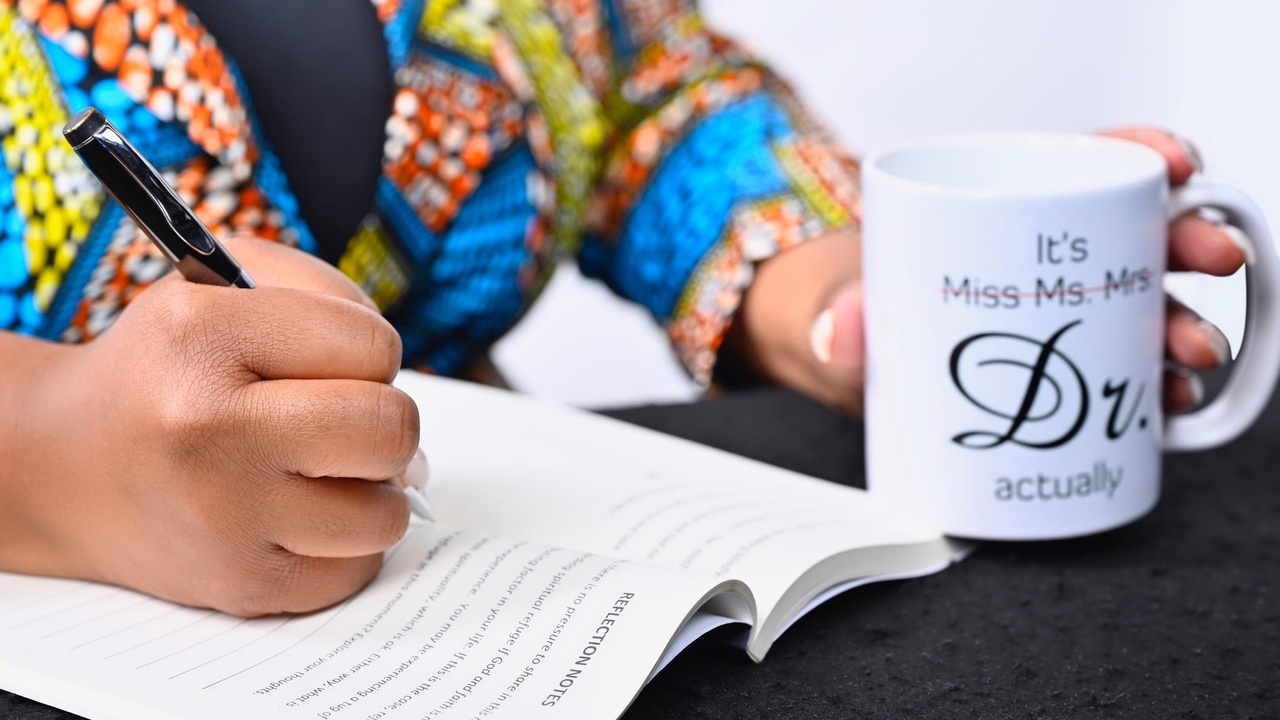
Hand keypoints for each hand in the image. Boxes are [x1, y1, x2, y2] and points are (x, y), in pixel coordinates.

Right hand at [12, 237, 424, 615]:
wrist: (65, 465)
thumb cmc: (167, 369)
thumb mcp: (222, 286)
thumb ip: (327, 295)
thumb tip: (400, 379)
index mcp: (201, 337)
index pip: (373, 344)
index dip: (367, 352)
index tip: (330, 363)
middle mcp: (208, 429)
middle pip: (392, 429)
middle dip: (383, 420)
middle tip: (342, 420)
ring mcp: (225, 518)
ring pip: (387, 513)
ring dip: (372, 489)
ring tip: (324, 471)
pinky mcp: (240, 585)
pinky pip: (356, 570)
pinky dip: (344, 543)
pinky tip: (300, 515)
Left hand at [729, 128, 1244, 416]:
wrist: (856, 371)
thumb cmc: (864, 313)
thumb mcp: (847, 306)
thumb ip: (840, 317)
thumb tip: (838, 333)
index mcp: (1004, 215)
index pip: (1085, 165)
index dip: (1139, 155)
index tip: (1170, 165)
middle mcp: (1046, 260)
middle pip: (1136, 235)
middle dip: (1184, 241)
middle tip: (1205, 260)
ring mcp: (1062, 317)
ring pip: (1143, 305)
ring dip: (1180, 322)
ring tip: (1186, 354)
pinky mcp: (1065, 373)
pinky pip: (1124, 371)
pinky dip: (1154, 383)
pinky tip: (1166, 400)